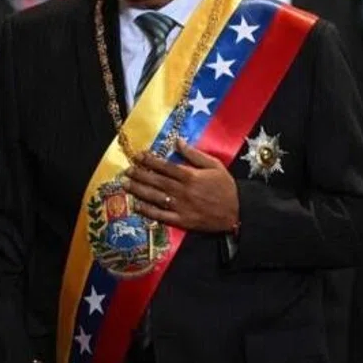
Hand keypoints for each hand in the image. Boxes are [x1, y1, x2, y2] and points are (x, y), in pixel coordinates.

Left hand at [124, 139, 238, 232]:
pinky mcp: (182, 221)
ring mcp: (181, 207)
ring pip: (155, 197)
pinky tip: (137, 205)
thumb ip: (194, 154)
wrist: (237, 212)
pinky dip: (148, 211)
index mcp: (190, 176)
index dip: (150, 160)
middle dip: (140, 174)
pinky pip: (161, 216)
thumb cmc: (226, 187)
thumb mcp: (214, 165)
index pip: (165, 166)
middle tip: (126, 170)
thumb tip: (177, 141)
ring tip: (126, 184)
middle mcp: (182, 191)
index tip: (138, 155)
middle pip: (156, 181)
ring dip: (139, 190)